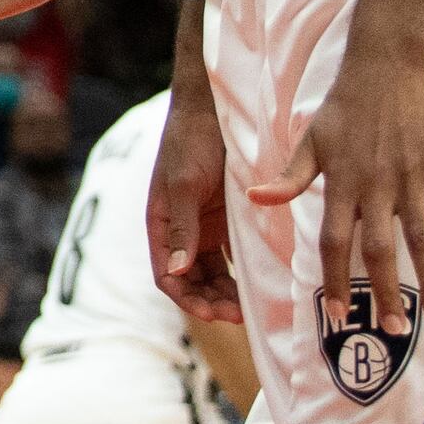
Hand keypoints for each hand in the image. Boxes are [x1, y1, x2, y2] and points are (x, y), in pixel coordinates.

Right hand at [147, 77, 240, 321]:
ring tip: (250, 306)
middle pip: (192, 280)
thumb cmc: (189, 143)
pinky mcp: (228, 220)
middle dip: (211, 301)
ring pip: (214, 273)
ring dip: (227, 292)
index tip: (212, 314)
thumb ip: (181, 228)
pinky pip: (234, 256)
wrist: (213, 109)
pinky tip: (262, 284)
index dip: (186, 298)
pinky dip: (244, 273)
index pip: (166, 274)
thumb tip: (174, 272)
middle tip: (238, 314)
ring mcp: (206, 226)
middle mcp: (182, 230)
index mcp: (161, 224)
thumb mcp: (183, 185)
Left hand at [255, 44, 423, 328]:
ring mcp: (411, 179)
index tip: (336, 314)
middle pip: (380, 250)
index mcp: (341, 183)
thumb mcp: (310, 140)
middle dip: (386, 293)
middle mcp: (376, 186)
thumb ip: (289, 177)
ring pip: (422, 239)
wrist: (386, 66)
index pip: (333, 241)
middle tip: (395, 330)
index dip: (334, 279)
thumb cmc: (343, 107)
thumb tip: (254, 200)